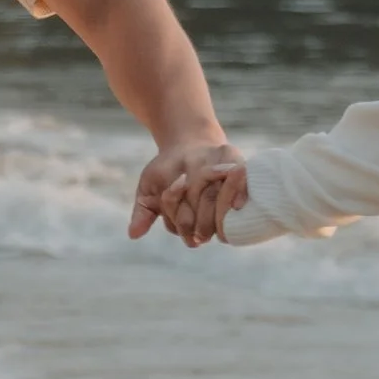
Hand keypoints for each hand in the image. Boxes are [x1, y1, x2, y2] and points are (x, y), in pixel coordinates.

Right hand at [131, 137, 249, 245]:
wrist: (189, 145)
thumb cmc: (166, 171)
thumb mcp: (149, 188)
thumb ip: (143, 212)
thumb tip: (133, 234)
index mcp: (189, 227)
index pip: (184, 228)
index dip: (178, 208)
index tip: (176, 183)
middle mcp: (210, 222)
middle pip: (205, 223)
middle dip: (195, 201)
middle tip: (187, 177)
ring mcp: (229, 207)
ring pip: (224, 210)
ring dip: (217, 192)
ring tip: (207, 170)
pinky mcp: (244, 188)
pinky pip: (245, 192)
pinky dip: (239, 183)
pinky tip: (233, 171)